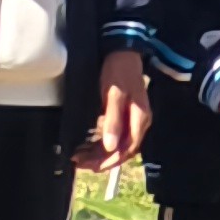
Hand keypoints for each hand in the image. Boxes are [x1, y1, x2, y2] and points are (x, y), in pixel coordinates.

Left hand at [91, 41, 150, 171]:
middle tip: (79, 163)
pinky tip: (86, 147)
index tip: (89, 166)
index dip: (109, 161)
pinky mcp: (124, 116)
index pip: (127, 149)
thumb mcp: (114, 96)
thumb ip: (113, 120)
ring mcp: (132, 119)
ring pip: (118, 145)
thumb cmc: (118, 72)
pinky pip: (114, 136)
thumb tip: (110, 146)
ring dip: (99, 154)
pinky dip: (100, 144)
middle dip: (101, 160)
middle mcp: (139, 122)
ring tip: (79, 157)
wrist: (122, 53)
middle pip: (122, 150)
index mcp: (140, 118)